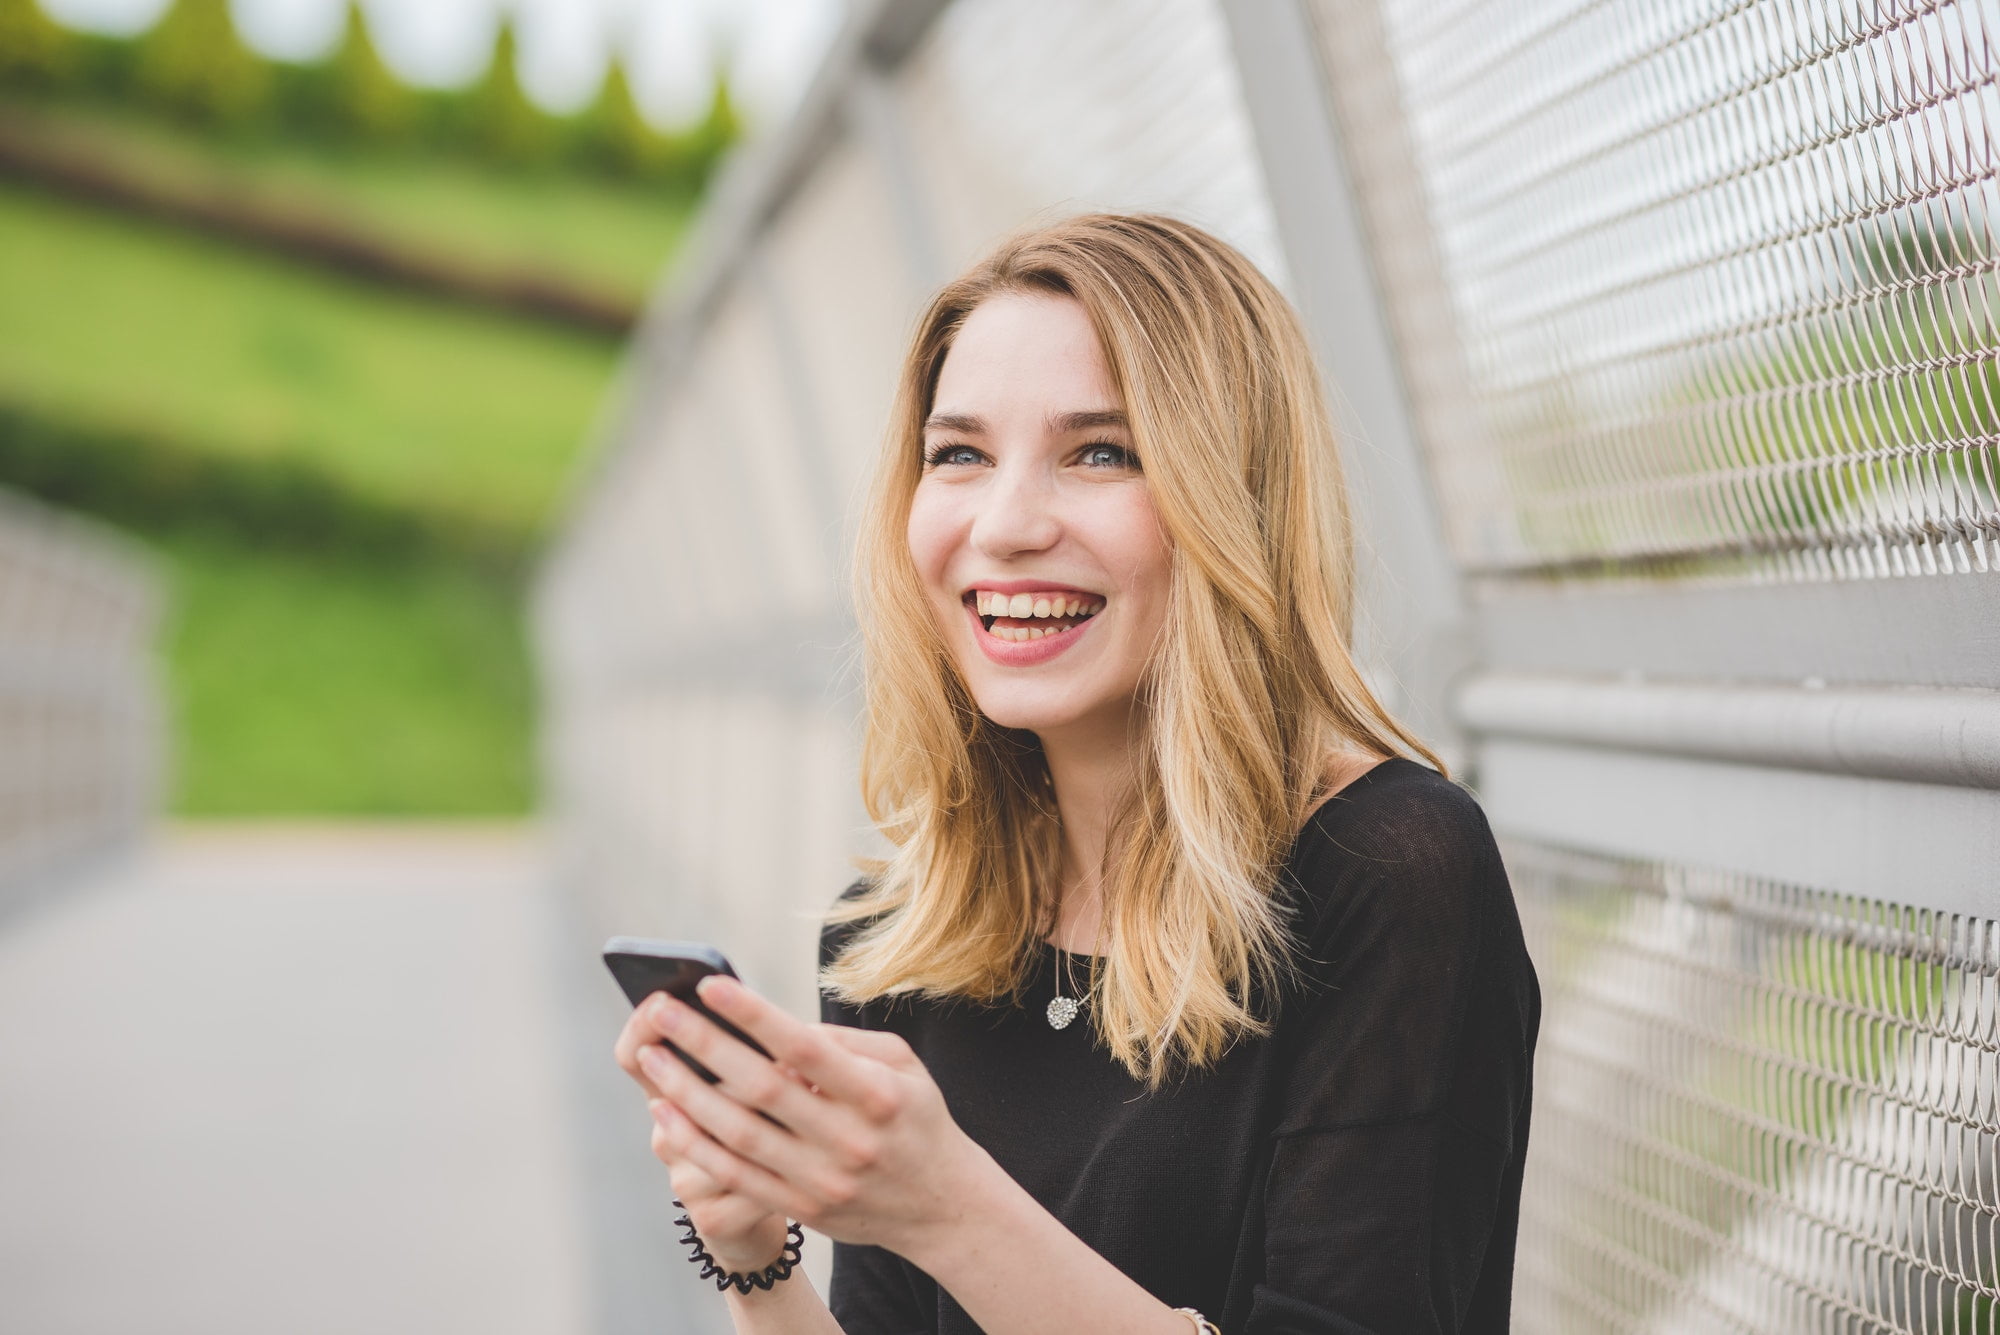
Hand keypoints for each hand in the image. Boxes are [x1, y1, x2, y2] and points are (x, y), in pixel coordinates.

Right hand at [613, 996, 790, 1272]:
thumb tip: (789, 1038)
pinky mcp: (713, 1217)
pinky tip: (811, 1137)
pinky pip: (751, 1187)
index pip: (635, 1056)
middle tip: (755, 1036)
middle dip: (716, 1060)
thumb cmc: (768, 1126)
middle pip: (676, 1093)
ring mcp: (684, 1181)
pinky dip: (784, 1161)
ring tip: (794, 1078)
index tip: (660, 1000)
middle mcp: (665, 1137)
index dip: (641, 1028)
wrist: (778, 1206)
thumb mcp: (752, 1085)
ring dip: (759, 1107)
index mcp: (669, 1094)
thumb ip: (760, 1052)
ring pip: (720, 1138)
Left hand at [626, 975, 997, 1260]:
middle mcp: (848, 1139)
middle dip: (705, 1046)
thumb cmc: (916, 1118)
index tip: (710, 986)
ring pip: (739, 1135)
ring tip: (652, 1057)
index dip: (754, 1016)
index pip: (805, 1049)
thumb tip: (779, 1027)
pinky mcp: (802, 1208)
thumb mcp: (904, 1066)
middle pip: (762, 1089)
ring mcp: (822, 1179)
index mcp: (876, 1094)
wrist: (941, 1206)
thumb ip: (845, 1042)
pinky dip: (696, 1144)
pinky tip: (666, 1114)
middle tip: (659, 1012)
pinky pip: (736, 1175)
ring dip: (687, 1094)